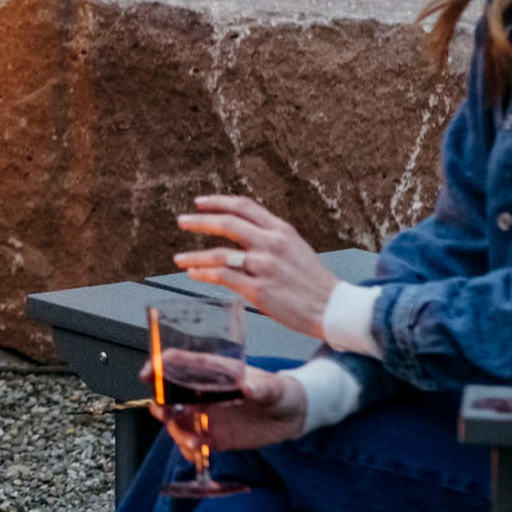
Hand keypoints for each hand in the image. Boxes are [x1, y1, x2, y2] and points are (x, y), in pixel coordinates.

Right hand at [156, 364, 307, 453]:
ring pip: (176, 424)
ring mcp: (206, 417)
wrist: (293, 416)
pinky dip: (190, 452)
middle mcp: (202, 394)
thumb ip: (260, 388)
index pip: (176, 363)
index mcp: (211, 373)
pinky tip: (200, 453)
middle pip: (167, 397)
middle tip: (168, 415)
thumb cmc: (281, 392)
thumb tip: (247, 388)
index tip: (148, 375)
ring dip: (177, 434)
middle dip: (160, 406)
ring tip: (195, 443)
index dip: (158, 367)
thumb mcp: (273, 388)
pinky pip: (192, 446)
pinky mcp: (213, 438)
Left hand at [175, 194, 333, 338]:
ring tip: (179, 258)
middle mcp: (272, 244)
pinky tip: (194, 273)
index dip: (219, 202)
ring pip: (220, 254)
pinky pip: (223, 277)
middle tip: (182, 221)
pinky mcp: (258, 290)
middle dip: (200, 221)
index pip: (245, 207)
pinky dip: (204, 274)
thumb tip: (244, 233)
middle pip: (228, 224)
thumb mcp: (296, 248)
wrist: (332, 308)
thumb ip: (271, 239)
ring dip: (195, 255)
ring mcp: (264, 266)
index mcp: (282, 231)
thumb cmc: (313, 282)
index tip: (200, 203)